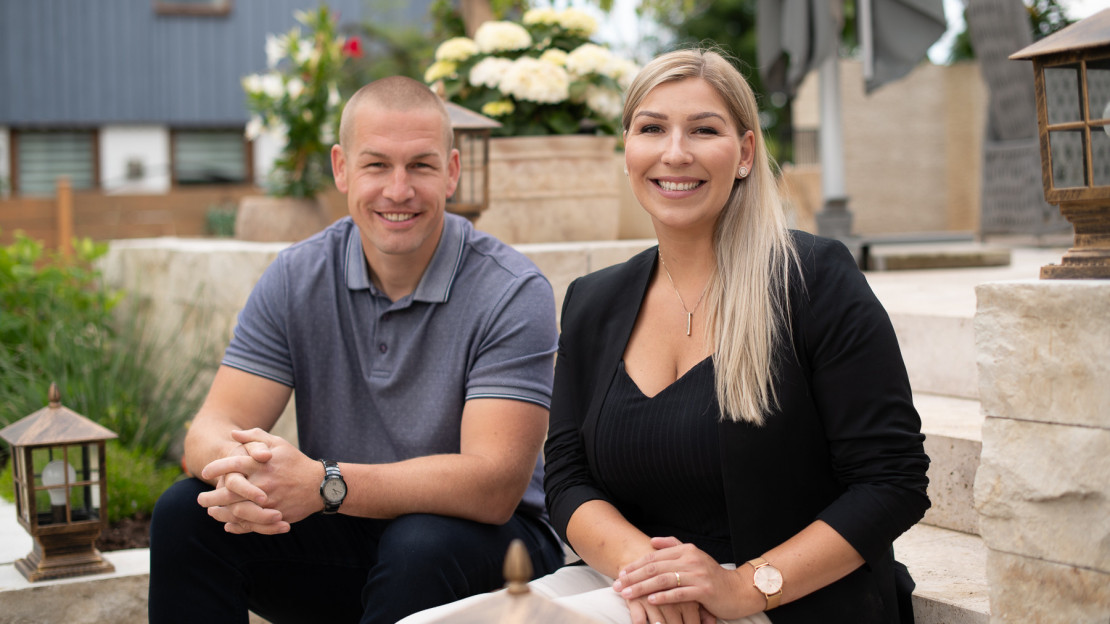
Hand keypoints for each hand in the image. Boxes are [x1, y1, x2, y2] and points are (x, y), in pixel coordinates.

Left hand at [197, 428, 319, 533]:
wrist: (320, 485)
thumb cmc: (295, 462)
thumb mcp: (278, 444)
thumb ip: (254, 437)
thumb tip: (232, 434)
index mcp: (263, 464)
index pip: (233, 464)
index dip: (216, 468)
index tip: (205, 472)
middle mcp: (264, 482)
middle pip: (230, 491)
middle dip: (212, 496)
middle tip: (200, 499)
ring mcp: (269, 501)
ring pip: (238, 510)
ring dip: (221, 513)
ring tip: (211, 512)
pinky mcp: (274, 515)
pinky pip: (251, 523)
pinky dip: (236, 525)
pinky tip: (227, 523)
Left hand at [614, 536, 753, 621]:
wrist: (739, 590)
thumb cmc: (712, 576)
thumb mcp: (694, 556)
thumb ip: (673, 546)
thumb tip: (652, 540)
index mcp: (686, 550)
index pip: (655, 556)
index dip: (636, 564)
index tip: (621, 573)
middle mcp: (691, 559)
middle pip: (655, 567)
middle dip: (634, 577)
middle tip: (618, 585)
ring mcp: (698, 574)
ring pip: (663, 579)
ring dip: (642, 587)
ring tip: (627, 594)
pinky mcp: (704, 590)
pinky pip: (679, 593)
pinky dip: (663, 597)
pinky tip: (650, 600)